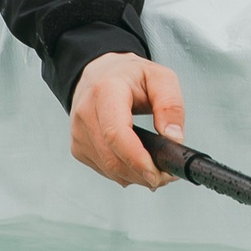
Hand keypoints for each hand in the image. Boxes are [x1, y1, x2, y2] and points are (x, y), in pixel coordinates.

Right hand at [69, 52, 185, 186]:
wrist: (100, 74)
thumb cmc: (130, 76)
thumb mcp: (160, 78)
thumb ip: (171, 105)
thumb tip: (173, 137)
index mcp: (106, 91)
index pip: (115, 133)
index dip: (136, 158)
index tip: (156, 172)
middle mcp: (86, 111)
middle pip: (112, 157)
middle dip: (142, 173)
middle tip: (166, 175)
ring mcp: (78, 131)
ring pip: (109, 169)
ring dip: (136, 176)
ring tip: (156, 168)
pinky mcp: (78, 146)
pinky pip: (104, 170)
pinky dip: (124, 173)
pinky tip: (137, 164)